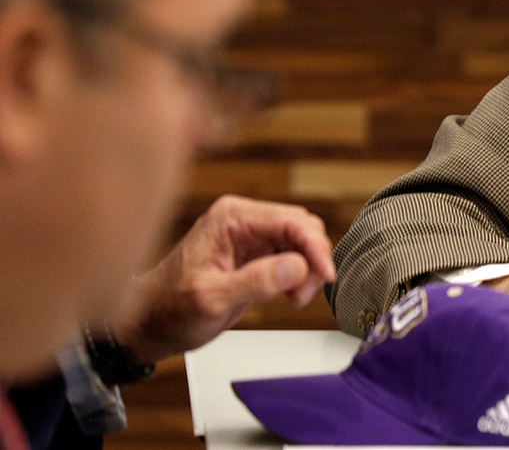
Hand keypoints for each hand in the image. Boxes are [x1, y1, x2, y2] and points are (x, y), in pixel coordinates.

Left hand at [108, 195, 334, 365]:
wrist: (149, 324)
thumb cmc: (168, 309)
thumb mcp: (211, 298)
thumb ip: (256, 281)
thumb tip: (298, 266)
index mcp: (231, 217)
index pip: (290, 220)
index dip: (314, 247)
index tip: (325, 275)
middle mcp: (243, 219)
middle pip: (302, 226)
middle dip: (312, 259)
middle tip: (303, 293)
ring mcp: (250, 236)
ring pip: (302, 241)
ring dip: (307, 269)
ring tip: (294, 298)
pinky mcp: (256, 254)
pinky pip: (293, 255)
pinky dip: (300, 275)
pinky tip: (290, 294)